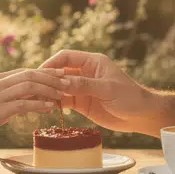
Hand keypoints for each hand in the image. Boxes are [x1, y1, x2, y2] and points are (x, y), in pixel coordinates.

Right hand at [0, 67, 68, 140]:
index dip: (43, 71)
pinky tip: (49, 107)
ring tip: (62, 94)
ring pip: (28, 86)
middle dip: (50, 76)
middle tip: (66, 80)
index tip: (59, 73)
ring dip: (48, 89)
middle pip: (28, 74)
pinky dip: (38, 104)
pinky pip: (22, 104)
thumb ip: (4, 99)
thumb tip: (25, 102)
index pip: (22, 71)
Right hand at [41, 49, 158, 132]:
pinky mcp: (82, 103)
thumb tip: (61, 82)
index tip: (39, 73)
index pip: (66, 57)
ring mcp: (82, 88)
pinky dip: (55, 103)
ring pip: (59, 87)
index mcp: (92, 62)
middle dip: (47, 79)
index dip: (51, 64)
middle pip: (59, 72)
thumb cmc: (129, 97)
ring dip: (49, 92)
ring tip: (36, 99)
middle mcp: (85, 73)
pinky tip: (46, 108)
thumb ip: (84, 85)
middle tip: (33, 88)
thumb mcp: (107, 89)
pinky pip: (64, 100)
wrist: (141, 115)